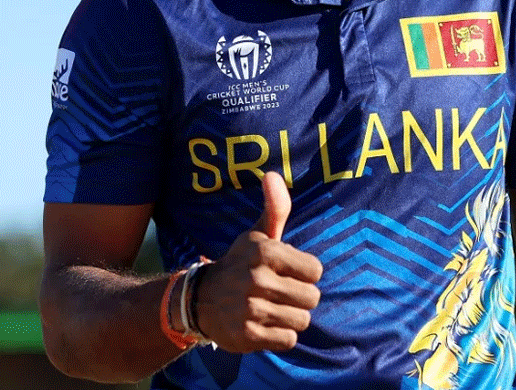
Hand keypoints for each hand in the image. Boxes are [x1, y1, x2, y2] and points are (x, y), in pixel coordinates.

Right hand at [195, 172, 322, 351]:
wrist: (200, 300)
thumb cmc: (241, 264)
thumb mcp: (257, 234)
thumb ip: (275, 208)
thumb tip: (272, 174)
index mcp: (265, 252)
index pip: (315, 270)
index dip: (305, 273)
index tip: (288, 272)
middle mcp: (257, 280)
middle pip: (312, 298)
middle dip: (300, 297)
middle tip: (280, 293)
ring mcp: (251, 309)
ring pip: (302, 320)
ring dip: (291, 317)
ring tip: (272, 308)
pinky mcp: (247, 336)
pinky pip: (288, 340)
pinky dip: (281, 335)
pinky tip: (265, 324)